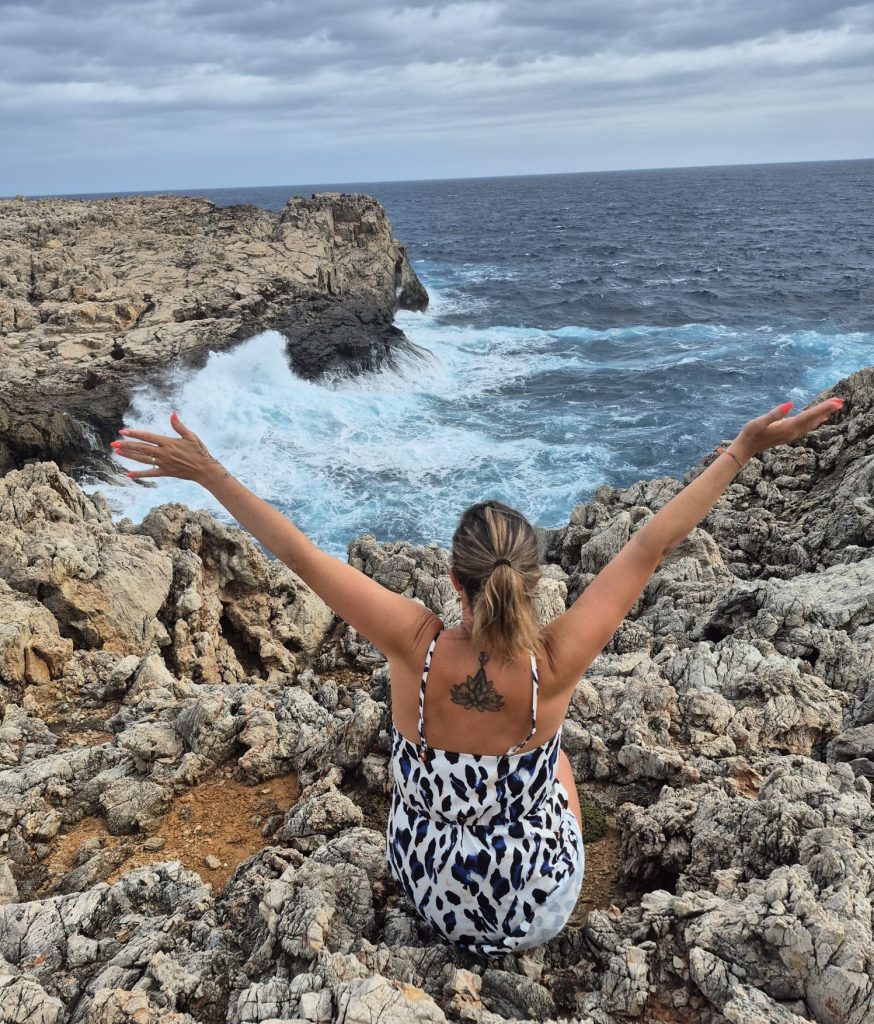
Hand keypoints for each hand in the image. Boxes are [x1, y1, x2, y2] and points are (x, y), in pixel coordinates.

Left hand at [110, 412, 227, 484]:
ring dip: (129, 456)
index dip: (134, 434)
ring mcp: (164, 464)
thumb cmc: (199, 451)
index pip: (147, 437)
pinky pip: (150, 473)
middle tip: (113, 444)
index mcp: (168, 443)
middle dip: (126, 446)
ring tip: (118, 453)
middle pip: (141, 448)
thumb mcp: (191, 436)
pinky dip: (140, 474)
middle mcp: (164, 453)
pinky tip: (129, 474)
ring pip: (143, 459)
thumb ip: (179, 426)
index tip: (123, 431)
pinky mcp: (165, 472)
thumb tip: (172, 414)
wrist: (205, 469)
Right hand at [735, 396, 844, 458]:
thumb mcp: (759, 422)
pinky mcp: (789, 434)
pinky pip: (807, 427)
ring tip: (836, 406)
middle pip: (814, 419)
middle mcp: (793, 432)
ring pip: (812, 423)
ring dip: (824, 414)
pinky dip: (816, 420)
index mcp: (788, 427)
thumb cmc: (750, 433)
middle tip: (841, 401)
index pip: (809, 416)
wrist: (746, 448)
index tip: (836, 402)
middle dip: (827, 410)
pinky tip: (822, 418)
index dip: (823, 408)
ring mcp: (792, 435)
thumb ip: (775, 413)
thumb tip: (790, 403)